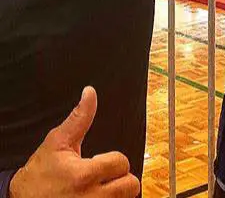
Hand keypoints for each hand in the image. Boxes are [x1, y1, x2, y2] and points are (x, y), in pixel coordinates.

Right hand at [9, 87, 139, 197]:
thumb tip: (90, 93)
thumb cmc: (39, 176)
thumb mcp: (56, 143)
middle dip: (120, 178)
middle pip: (131, 185)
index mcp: (83, 176)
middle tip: (103, 178)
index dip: (113, 160)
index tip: (98, 163)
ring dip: (117, 194)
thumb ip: (79, 118)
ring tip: (99, 190)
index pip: (121, 163)